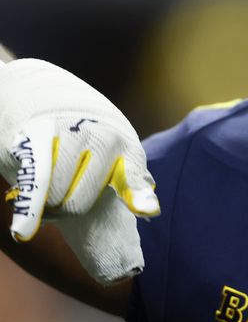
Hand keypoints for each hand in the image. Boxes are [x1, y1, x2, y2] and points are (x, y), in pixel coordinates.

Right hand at [0, 59, 158, 282]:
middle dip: (64, 207)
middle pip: (78, 205)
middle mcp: (102, 138)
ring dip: (43, 202)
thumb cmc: (85, 133)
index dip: (137, 194)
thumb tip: (150, 211)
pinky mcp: (37, 134)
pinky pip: (33, 178)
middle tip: (60, 191)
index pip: (131, 175)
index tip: (149, 211)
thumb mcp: (115, 148)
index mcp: (125, 147)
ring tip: (45, 182)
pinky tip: (22, 232)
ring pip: (52, 198)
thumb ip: (127, 178)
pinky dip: (28, 207)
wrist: (43, 90)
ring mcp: (71, 134)